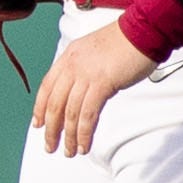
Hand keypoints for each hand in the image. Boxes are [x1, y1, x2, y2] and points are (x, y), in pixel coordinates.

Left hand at [33, 24, 156, 157]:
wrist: (144, 30)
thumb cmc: (126, 41)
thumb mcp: (94, 52)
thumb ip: (84, 69)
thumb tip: (81, 91)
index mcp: (68, 57)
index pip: (46, 87)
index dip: (40, 108)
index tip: (39, 124)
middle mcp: (72, 66)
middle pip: (54, 103)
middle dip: (51, 129)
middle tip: (50, 146)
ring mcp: (86, 75)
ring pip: (70, 113)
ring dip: (69, 136)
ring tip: (69, 151)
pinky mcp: (102, 83)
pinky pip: (88, 114)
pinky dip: (84, 132)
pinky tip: (84, 144)